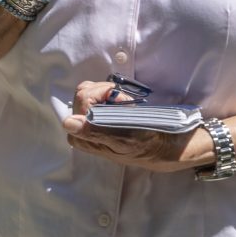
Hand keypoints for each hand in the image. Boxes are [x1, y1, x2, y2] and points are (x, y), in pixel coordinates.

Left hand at [61, 79, 207, 171]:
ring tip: (128, 106)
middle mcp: (82, 128)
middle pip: (84, 92)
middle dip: (107, 91)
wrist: (167, 147)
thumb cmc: (148, 145)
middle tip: (127, 104)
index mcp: (84, 137)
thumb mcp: (126, 139)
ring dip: (110, 92)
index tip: (124, 102)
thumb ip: (96, 131)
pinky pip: (97, 92)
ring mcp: (89, 120)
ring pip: (90, 90)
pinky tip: (125, 105)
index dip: (104, 94)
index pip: (83, 99)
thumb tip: (68, 123)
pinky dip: (112, 93)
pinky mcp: (98, 113)